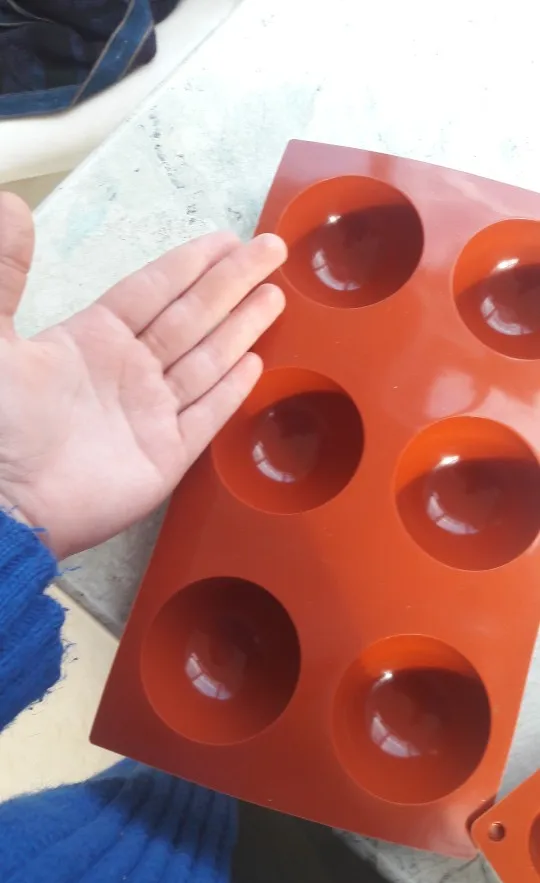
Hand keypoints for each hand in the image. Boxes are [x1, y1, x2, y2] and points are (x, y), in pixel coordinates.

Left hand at [0, 193, 286, 558]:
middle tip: (271, 249)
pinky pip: (207, 415)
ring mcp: (150, 414)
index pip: (152, 290)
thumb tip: (11, 202)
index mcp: (92, 339)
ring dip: (241, 327)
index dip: (189, 263)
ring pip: (207, 360)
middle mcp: (128, 371)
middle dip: (232, 282)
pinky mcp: (165, 456)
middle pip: (191, 317)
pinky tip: (257, 362)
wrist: (6, 502)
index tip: (226, 238)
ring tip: (275, 294)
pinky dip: (231, 390)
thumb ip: (4, 273)